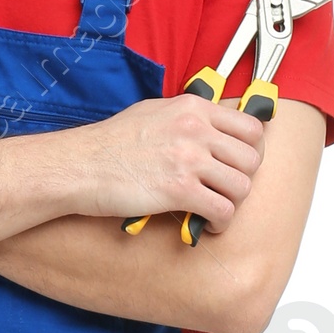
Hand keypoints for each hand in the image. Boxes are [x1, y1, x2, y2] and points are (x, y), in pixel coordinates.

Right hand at [70, 94, 266, 233]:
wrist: (81, 165)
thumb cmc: (111, 143)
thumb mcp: (155, 112)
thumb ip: (187, 118)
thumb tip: (211, 129)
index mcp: (193, 108)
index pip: (251, 127)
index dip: (252, 151)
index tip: (240, 165)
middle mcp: (196, 129)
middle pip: (252, 158)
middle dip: (244, 179)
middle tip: (227, 190)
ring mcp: (189, 159)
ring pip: (242, 186)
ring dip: (233, 204)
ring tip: (217, 209)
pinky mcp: (179, 190)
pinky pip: (222, 210)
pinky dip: (220, 222)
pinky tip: (207, 224)